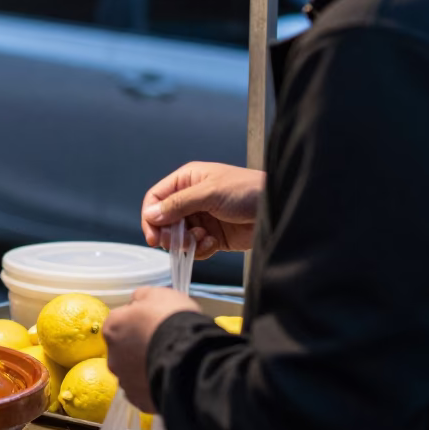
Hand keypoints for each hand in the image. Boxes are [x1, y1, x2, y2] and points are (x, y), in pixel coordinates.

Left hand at [103, 286, 201, 412]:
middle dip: (139, 348)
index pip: (120, 322)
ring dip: (145, 369)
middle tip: (163, 344)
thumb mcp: (158, 294)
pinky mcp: (140, 401)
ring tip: (170, 364)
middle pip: (124, 350)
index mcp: (112, 328)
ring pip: (133, 373)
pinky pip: (145, 392)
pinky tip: (170, 381)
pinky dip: (154, 387)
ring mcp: (125, 382)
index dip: (138, 322)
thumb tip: (137, 304)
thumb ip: (141, 298)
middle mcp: (112, 357)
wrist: (190, 356)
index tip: (155, 323)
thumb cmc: (171, 319)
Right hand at [141, 162, 264, 259]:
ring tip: (201, 239)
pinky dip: (200, 249)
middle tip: (177, 242)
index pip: (156, 198)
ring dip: (186, 242)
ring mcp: (201, 218)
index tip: (153, 235)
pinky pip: (195, 247)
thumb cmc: (249, 191)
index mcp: (187, 180)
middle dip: (169, 234)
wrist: (277, 210)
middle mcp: (191, 199)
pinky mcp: (212, 236)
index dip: (151, 217)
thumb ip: (178, 203)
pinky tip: (213, 243)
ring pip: (178, 236)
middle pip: (164, 220)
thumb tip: (151, 214)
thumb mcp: (210, 192)